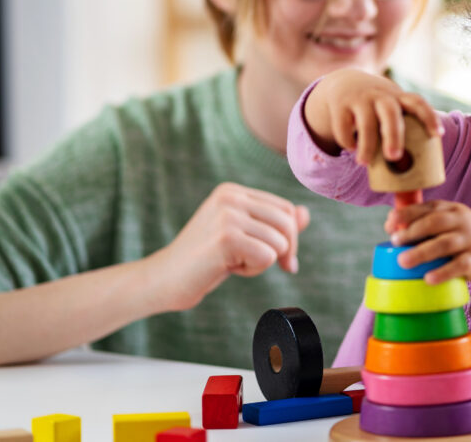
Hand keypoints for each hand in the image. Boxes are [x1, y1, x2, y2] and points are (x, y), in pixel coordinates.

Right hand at [149, 182, 309, 310]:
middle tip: (256, 264)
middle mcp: (231, 196)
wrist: (165, 279)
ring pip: (280, 242)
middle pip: (288, 223)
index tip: (278, 259)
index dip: (288, 237)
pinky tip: (228, 268)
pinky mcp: (227, 237)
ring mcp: (228, 215)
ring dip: (263, 261)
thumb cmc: (205, 260)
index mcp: (233, 191)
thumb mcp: (243, 236)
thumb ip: (273, 224)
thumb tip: (306, 213)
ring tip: (233, 261)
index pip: (286, 209)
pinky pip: (267, 257)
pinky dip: (253, 270)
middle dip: (283, 251)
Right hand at [304, 69, 442, 165]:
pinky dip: (347, 140)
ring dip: (367, 145)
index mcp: (398, 98)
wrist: (344, 83)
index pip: (417, 103)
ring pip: (366, 122)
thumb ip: (400, 129)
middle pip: (391, 113)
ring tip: (364, 163)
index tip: (437, 135)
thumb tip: (410, 176)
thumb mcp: (390, 107)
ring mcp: (360, 99)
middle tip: (394, 157)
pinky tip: (351, 148)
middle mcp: (380, 96)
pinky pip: (343, 125)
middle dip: (393, 136)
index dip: (428, 118)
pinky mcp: (340, 105)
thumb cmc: (376, 107)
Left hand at [386, 200, 470, 311]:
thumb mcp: (445, 226)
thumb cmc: (458, 239)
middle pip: (435, 222)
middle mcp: (461, 220)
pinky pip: (459, 265)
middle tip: (395, 242)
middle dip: (412, 231)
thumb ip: (422, 224)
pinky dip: (443, 272)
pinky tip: (428, 278)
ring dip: (422, 252)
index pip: (426, 207)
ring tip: (403, 261)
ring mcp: (470, 239)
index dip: (406, 214)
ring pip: (445, 244)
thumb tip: (391, 228)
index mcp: (450, 209)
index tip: (389, 225)